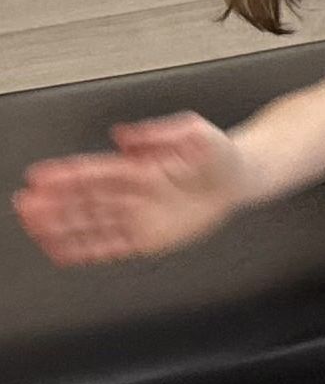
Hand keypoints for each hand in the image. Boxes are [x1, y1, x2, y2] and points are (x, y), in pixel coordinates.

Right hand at [14, 114, 252, 264]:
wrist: (239, 178)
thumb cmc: (217, 152)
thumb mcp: (193, 132)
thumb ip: (158, 133)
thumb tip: (124, 135)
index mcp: (140, 167)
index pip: (96, 173)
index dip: (67, 176)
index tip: (40, 177)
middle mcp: (133, 192)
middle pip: (86, 200)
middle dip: (55, 203)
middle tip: (25, 205)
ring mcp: (138, 216)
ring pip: (91, 225)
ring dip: (61, 227)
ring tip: (34, 226)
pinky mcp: (147, 238)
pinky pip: (109, 246)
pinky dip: (84, 250)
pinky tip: (61, 250)